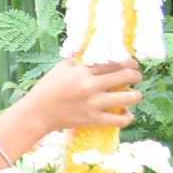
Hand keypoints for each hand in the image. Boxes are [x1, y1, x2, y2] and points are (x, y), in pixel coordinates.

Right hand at [21, 58, 141, 135]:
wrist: (37, 113)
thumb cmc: (46, 89)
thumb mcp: (60, 68)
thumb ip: (77, 60)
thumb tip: (91, 52)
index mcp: (82, 72)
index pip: (113, 62)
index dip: (128, 62)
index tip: (132, 64)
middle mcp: (91, 86)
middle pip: (126, 76)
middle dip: (135, 76)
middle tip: (135, 77)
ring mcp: (93, 104)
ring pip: (128, 98)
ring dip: (135, 95)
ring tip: (133, 95)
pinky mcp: (93, 120)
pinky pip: (119, 120)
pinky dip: (127, 117)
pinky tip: (127, 114)